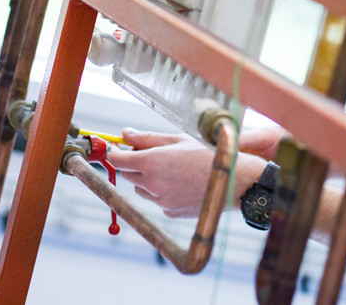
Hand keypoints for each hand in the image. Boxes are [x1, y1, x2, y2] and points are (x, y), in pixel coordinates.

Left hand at [107, 128, 270, 218]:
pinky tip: (181, 184)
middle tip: (150, 156)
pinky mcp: (169, 212)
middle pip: (128, 175)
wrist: (230, 181)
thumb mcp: (177, 140)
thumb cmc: (205, 156)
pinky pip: (157, 200)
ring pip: (141, 189)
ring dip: (146, 180)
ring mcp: (160, 200)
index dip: (115, 153)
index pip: (119, 160)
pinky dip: (162, 192)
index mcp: (152, 162)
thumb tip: (126, 134)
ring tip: (171, 171)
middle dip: (134, 165)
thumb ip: (148, 138)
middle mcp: (152, 184)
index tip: (116, 149)